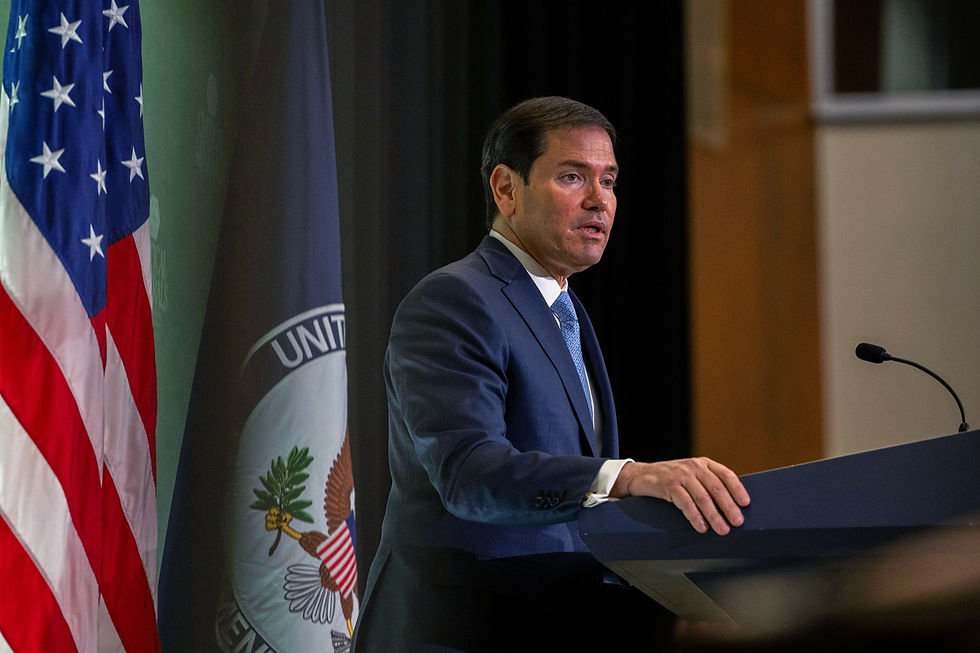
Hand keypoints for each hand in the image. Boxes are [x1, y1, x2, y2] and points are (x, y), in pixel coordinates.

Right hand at [610, 458, 749, 534]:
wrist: (640, 476)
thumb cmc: (670, 478)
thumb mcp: (690, 475)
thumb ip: (707, 484)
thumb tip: (730, 506)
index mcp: (703, 463)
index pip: (726, 474)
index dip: (737, 489)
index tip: (745, 504)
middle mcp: (694, 467)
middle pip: (716, 488)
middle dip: (729, 507)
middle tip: (737, 522)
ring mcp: (681, 475)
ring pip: (702, 498)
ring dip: (714, 516)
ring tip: (722, 530)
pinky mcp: (669, 485)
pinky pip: (685, 503)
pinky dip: (695, 517)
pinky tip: (701, 527)